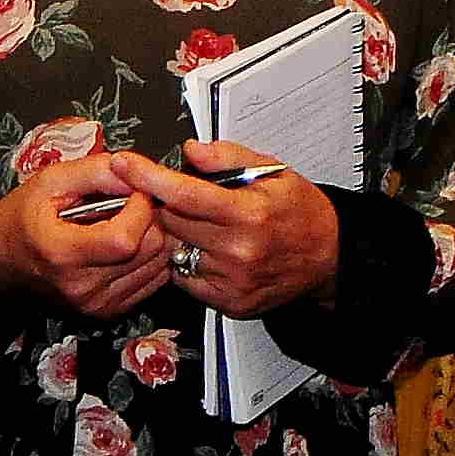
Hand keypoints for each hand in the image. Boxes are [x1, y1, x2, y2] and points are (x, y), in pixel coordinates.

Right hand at [0, 153, 175, 318]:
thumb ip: (94, 171)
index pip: (126, 238)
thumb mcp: (48, 182)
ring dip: (154, 238)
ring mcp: (97, 304)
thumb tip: (135, 170)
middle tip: (134, 202)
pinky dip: (150, 258)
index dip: (141, 207)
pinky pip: (153, 282)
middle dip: (151, 218)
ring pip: (158, 266)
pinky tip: (129, 243)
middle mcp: (82, 287)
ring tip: (130, 221)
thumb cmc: (19, 220)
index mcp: (63, 254)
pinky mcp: (108, 311)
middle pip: (150, 251)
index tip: (133, 190)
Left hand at [129, 144, 340, 317]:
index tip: (125, 164)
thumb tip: (191, 152)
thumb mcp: (273, 171)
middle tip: (183, 197)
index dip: (149, 177)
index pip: (184, 193)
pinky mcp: (228, 303)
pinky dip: (188, 261)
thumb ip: (228, 157)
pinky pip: (185, 277)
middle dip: (168, 204)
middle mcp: (238, 251)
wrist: (329, 258)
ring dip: (179, 234)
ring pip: (176, 250)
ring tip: (205, 226)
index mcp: (248, 214)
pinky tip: (210, 250)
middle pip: (172, 222)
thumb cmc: (300, 211)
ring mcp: (231, 281)